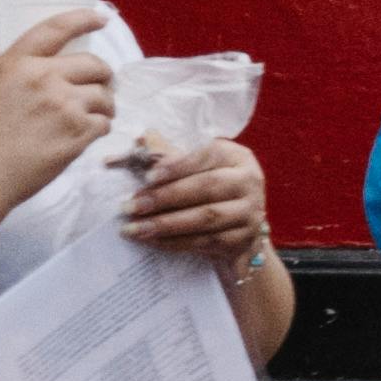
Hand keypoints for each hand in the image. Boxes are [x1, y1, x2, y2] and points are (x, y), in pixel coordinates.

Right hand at [0, 16, 113, 204]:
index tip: (101, 19)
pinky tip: (86, 134)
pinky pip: (104, 123)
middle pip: (94, 65)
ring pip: (104, 95)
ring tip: (94, 114)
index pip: (56, 28)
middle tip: (100, 84)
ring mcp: (64, 105)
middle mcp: (43, 78)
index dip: (84, 19)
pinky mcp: (78, 133)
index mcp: (15, 63)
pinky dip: (100, 128)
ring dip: (104, 105)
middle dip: (103, 74)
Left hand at [119, 138, 274, 268]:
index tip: (147, 176)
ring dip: (166, 224)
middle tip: (130, 206)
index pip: (208, 155)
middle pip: (207, 187)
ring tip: (134, 228)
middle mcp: (249, 181)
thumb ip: (171, 154)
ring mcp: (250, 212)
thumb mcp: (196, 166)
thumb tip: (142, 138)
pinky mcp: (242, 239)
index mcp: (236, 157)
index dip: (178, 166)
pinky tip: (151, 241)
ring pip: (206, 217)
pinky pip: (206, 242)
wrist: (241, 225)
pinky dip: (176, 242)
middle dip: (165, 197)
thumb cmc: (211, 187)